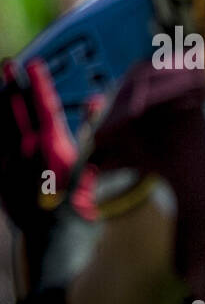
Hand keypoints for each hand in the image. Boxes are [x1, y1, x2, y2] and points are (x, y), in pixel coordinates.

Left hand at [0, 57, 87, 232]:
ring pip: (1, 124)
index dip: (39, 82)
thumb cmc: (79, 205)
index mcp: (53, 146)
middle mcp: (27, 150)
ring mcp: (9, 162)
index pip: (44, 105)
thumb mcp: (89, 167)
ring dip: (1, 102)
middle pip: (16, 109)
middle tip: (9, 64)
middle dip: (12, 84)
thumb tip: (95, 102)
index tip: (35, 63)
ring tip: (0, 85)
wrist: (53, 239)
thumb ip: (90, 132)